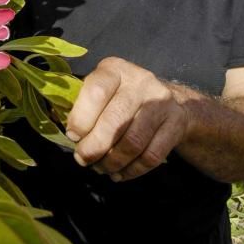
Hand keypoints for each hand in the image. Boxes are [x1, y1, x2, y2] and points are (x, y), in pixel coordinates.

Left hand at [66, 57, 188, 180]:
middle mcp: (140, 81)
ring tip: (100, 168)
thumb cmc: (122, 98)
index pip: (96, 92)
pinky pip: (151, 156)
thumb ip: (83, 106)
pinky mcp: (176, 123)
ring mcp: (161, 102)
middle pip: (114, 121)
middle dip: (94, 148)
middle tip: (83, 159)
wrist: (171, 101)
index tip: (73, 136)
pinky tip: (119, 173)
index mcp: (115, 69)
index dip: (81, 119)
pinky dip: (132, 170)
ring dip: (112, 162)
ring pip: (133, 142)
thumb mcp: (102, 91)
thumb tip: (67, 133)